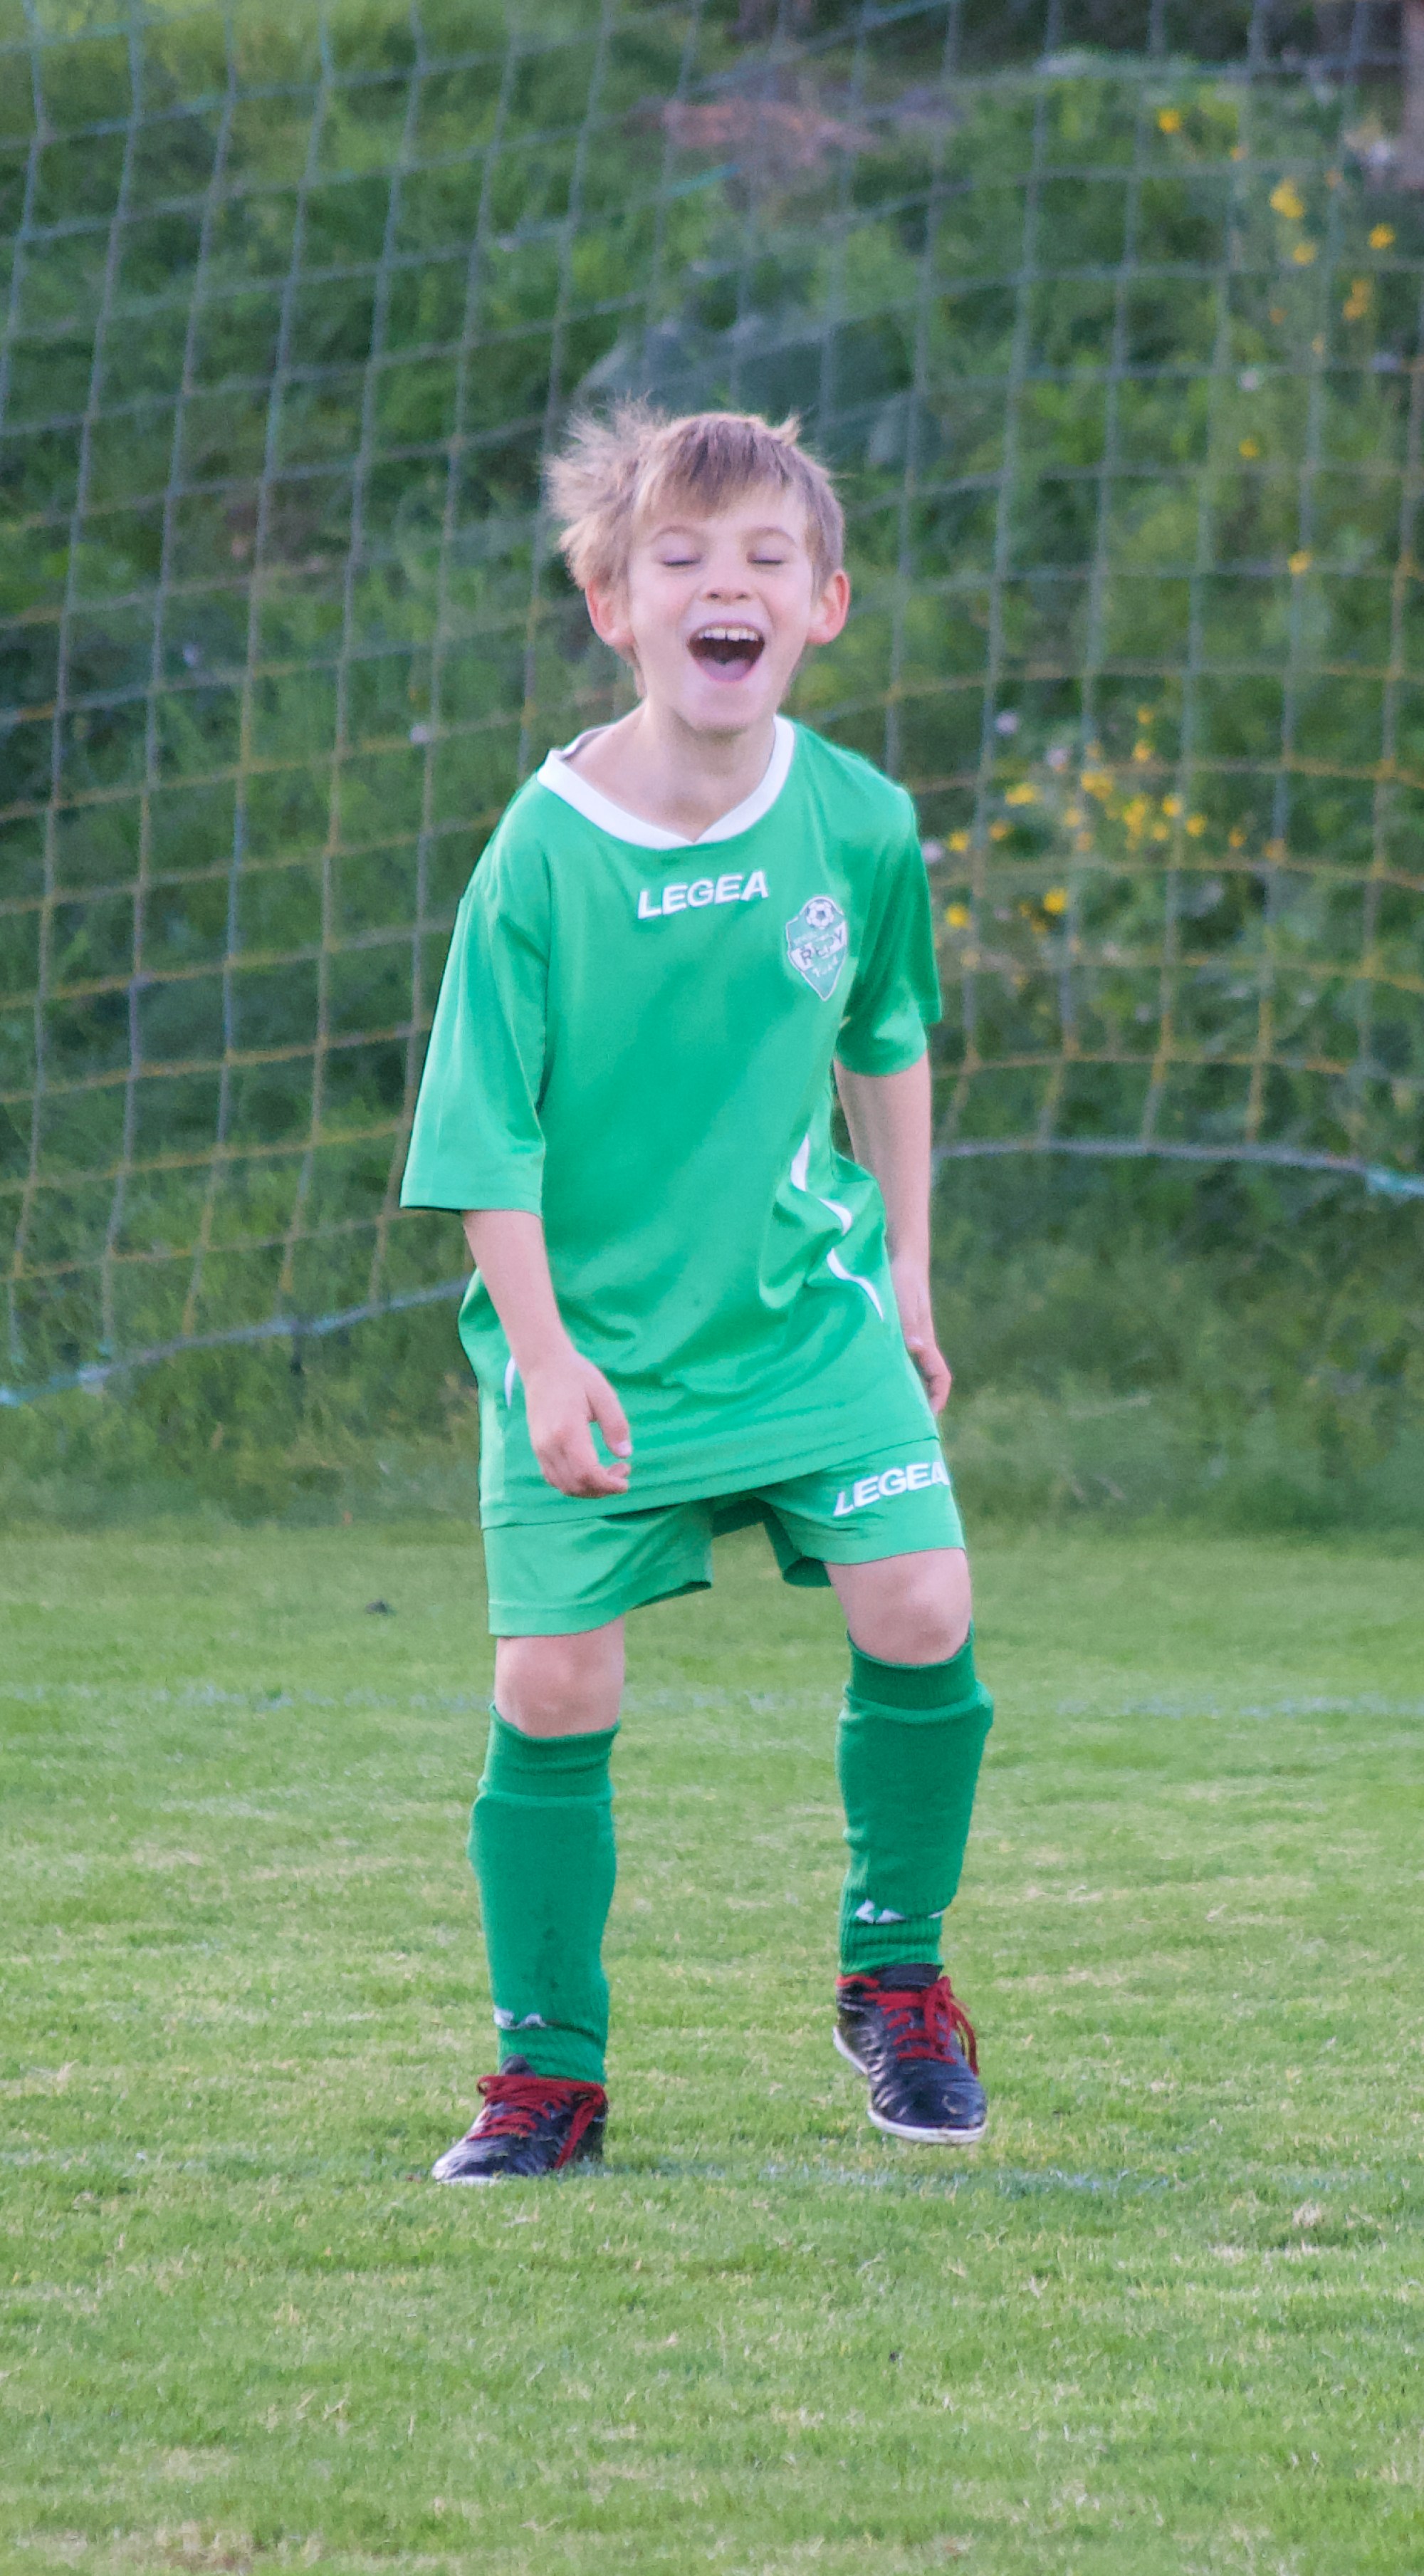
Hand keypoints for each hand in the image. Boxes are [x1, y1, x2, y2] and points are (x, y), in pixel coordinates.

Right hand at [522, 1349, 632, 1497]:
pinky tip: (589, 1471)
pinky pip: (553, 1478)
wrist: (543, 1366)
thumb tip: (624, 1454)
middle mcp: (549, 1445)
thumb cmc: (576, 1376)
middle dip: (602, 1489)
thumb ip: (616, 1425)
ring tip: (608, 1473)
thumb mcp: (604, 1394)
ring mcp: (540, 1448)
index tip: (625, 1482)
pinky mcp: (537, 1448)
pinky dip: (573, 1483)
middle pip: (576, 1485)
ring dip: (588, 1489)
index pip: (586, 1473)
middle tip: (622, 1472)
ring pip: (563, 1485)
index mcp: (567, 1431)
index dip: (608, 1485)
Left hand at [890, 1252, 951, 1413]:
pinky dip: (883, 1373)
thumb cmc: (901, 1276)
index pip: (939, 1378)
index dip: (937, 1400)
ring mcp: (904, 1340)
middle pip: (921, 1383)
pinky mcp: (890, 1332)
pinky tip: (863, 1380)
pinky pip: (890, 1360)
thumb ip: (908, 1324)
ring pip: (905, 1373)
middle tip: (897, 1428)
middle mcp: (916, 1346)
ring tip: (877, 1411)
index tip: (926, 1420)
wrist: (898, 1255)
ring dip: (898, 1390)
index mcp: (924, 1343)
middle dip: (915, 1404)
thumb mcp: (903, 1300)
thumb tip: (915, 1349)